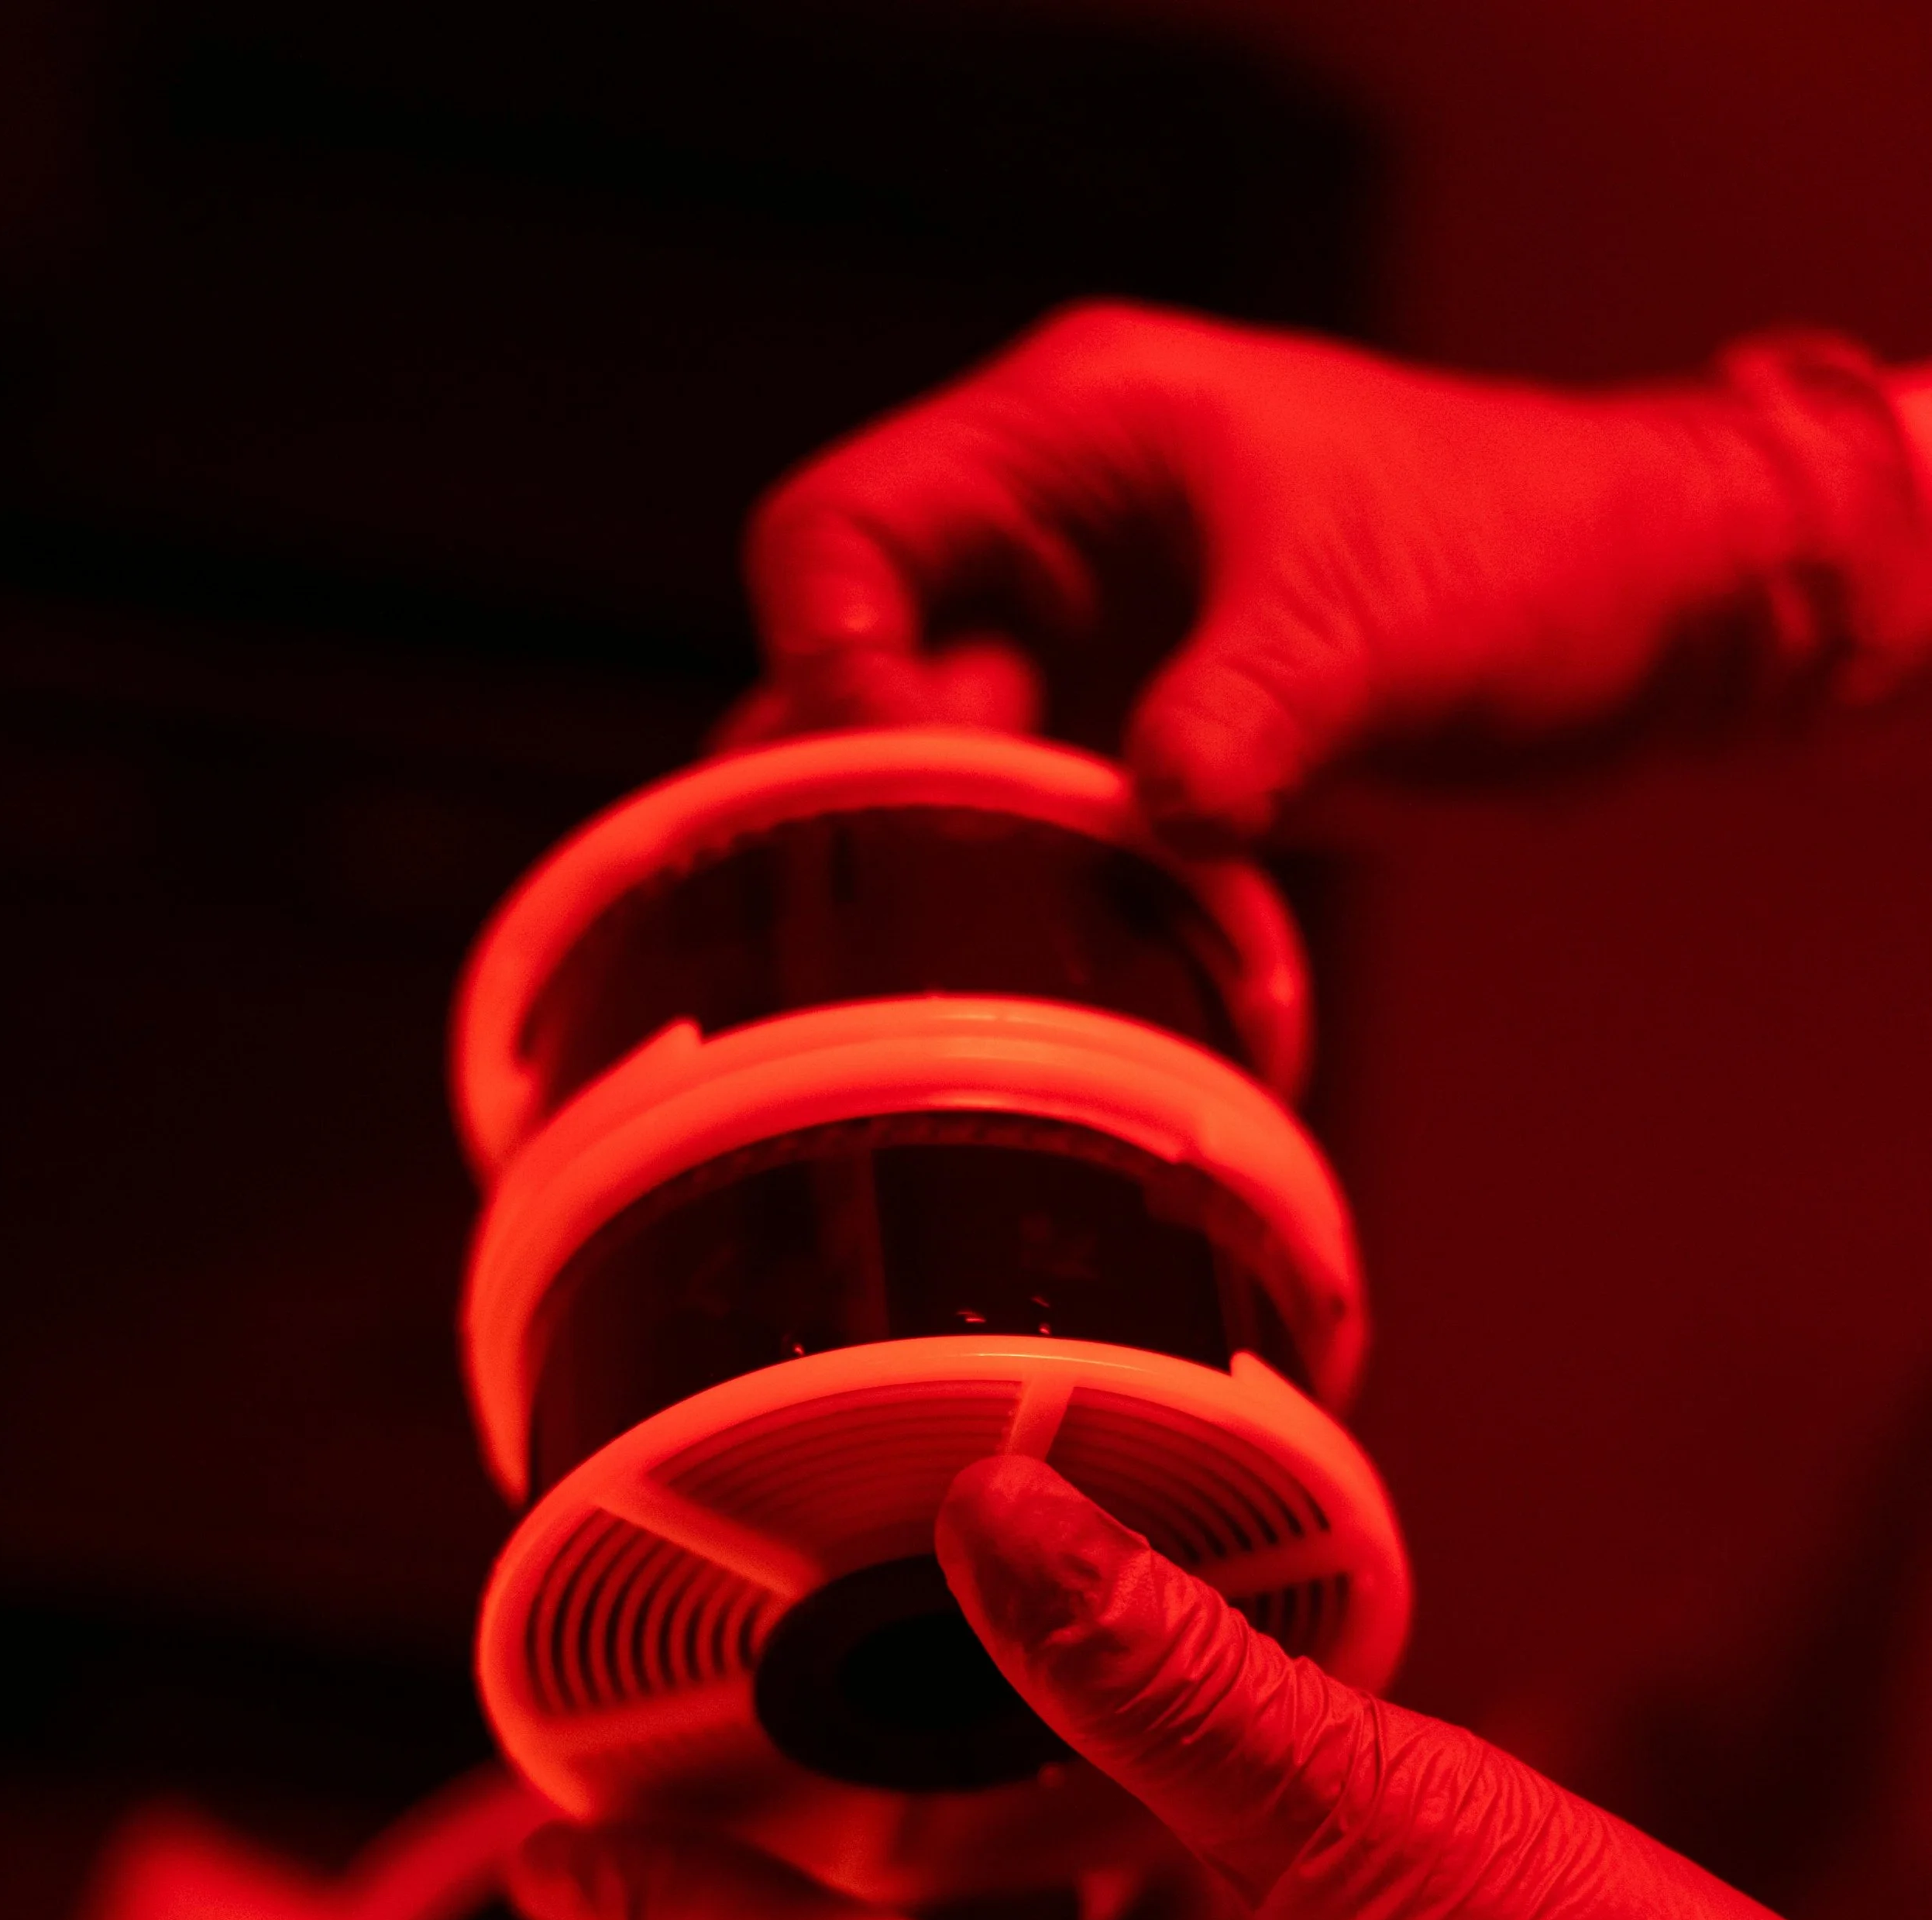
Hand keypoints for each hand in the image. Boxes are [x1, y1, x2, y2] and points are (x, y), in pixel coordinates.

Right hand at [727, 303, 1931, 845]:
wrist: (1643, 616)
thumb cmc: (1529, 552)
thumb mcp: (1373, 626)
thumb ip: (1247, 712)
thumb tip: (1152, 815)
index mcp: (1077, 430)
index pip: (839, 533)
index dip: (827, 666)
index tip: (889, 786)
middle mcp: (1061, 519)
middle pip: (859, 648)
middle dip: (870, 769)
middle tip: (924, 877)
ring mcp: (1100, 624)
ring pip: (937, 738)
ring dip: (949, 834)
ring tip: (996, 924)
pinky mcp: (1145, 716)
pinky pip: (1030, 798)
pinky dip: (1033, 867)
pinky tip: (1071, 936)